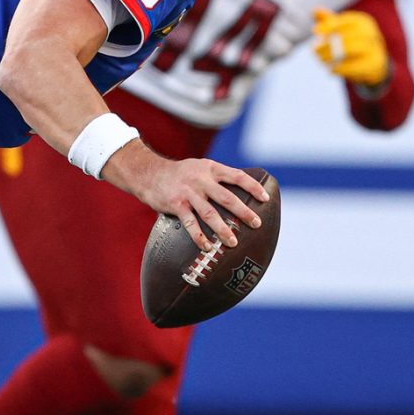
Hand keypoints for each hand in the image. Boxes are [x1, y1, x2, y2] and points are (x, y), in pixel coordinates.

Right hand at [113, 147, 266, 253]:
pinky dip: (200, 236)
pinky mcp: (176, 204)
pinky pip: (191, 223)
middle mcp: (201, 179)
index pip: (237, 176)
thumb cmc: (179, 174)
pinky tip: (207, 246)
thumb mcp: (200, 167)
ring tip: (233, 242)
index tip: (265, 198)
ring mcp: (188, 193)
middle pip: (227, 197)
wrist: (148, 173)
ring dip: (223, 229)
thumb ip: (217, 177)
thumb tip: (240, 193)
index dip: (253, 187)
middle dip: (243, 212)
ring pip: (210, 213)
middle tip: (256, 224)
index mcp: (210, 168)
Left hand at [311, 7, 389, 87]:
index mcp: (363, 21)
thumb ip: (329, 20)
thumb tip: (315, 10)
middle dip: (327, 44)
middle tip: (314, 51)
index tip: (315, 31)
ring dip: (331, 56)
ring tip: (321, 60)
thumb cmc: (353, 42)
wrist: (375, 62)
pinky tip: (331, 70)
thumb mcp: (342, 30)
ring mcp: (374, 48)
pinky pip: (354, 66)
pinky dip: (340, 69)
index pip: (344, 20)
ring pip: (349, 50)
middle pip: (345, 35)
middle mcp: (371, 32)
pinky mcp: (374, 63)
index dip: (329, 25)